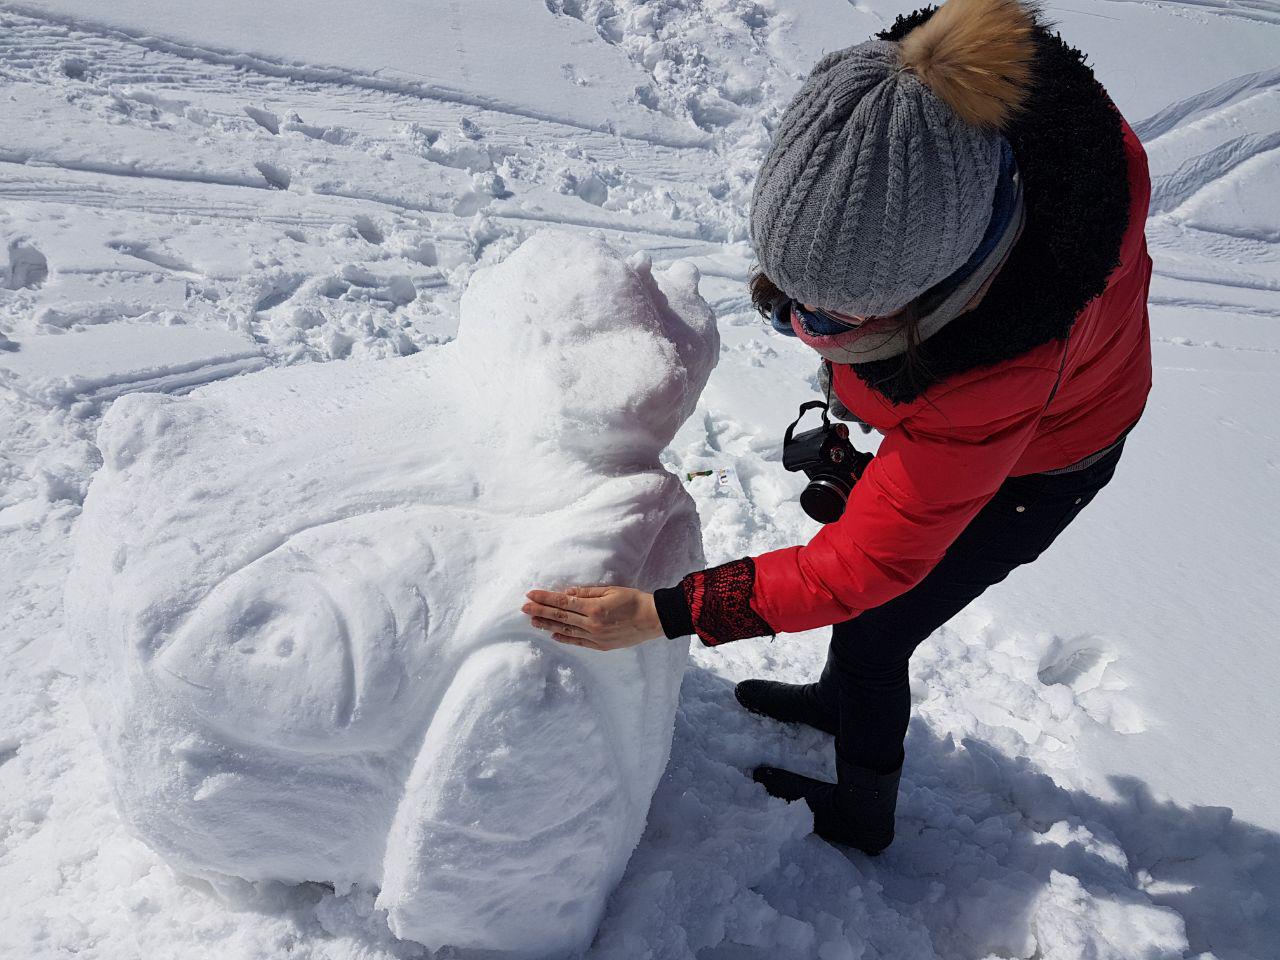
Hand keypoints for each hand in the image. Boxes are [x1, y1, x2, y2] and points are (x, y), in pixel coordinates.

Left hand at [521, 585, 664, 650]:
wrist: (652, 619)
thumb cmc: (633, 600)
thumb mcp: (610, 590)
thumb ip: (587, 592)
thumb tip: (566, 593)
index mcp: (594, 608)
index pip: (563, 602)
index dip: (545, 598)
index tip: (530, 595)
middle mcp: (591, 624)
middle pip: (560, 616)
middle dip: (540, 611)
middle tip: (524, 608)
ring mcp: (595, 637)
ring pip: (566, 630)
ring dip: (548, 625)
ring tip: (533, 621)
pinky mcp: (601, 645)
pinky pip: (578, 642)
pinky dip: (564, 638)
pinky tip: (553, 635)